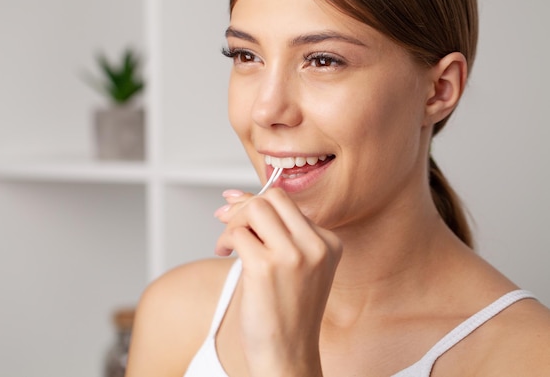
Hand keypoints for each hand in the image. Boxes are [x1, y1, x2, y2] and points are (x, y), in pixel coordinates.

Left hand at [214, 188, 342, 376]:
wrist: (288, 356)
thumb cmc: (286, 314)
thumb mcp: (294, 266)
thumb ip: (275, 231)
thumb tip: (236, 197)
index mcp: (328, 243)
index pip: (288, 202)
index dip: (256, 200)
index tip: (234, 206)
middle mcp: (315, 245)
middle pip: (273, 198)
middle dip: (244, 206)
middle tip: (226, 222)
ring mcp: (293, 256)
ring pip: (255, 208)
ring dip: (233, 222)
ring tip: (227, 244)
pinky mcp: (266, 267)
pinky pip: (237, 233)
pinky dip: (225, 240)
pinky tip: (225, 254)